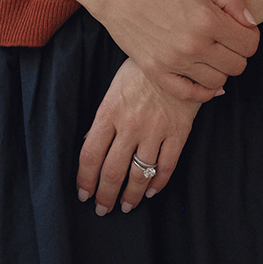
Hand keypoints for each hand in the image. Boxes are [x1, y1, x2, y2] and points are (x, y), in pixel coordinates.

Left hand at [77, 60, 199, 214]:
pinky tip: (151, 192)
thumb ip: (103, 121)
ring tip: (126, 207)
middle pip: (112, 171)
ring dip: (131, 196)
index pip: (90, 155)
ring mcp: (156, 130)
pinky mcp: (179, 132)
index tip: (83, 194)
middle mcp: (130, 125)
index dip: (85, 180)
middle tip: (102, 209)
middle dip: (105, 195)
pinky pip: (167, 166)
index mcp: (109, 113)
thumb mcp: (113, 91)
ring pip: (140, 174)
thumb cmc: (139, 71)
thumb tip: (90, 150)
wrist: (175, 54)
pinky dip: (158, 183)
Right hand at [85, 0, 258, 102]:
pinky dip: (202, 91)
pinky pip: (190, 95)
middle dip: (237, 54)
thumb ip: (233, 0)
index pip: (249, 44)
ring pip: (218, 82)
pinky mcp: (156, 72)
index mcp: (208, 20)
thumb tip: (250, 24)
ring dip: (220, 70)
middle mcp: (193, 45)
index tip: (240, 31)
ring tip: (211, 56)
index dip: (250, 37)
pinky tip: (202, 77)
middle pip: (237, 66)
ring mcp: (174, 62)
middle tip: (226, 43)